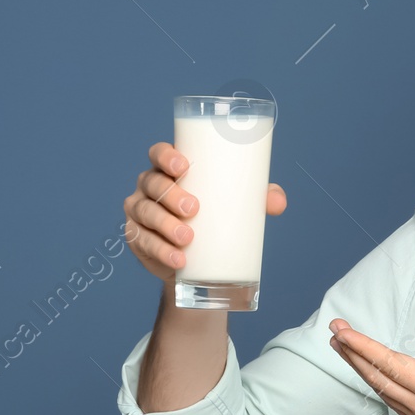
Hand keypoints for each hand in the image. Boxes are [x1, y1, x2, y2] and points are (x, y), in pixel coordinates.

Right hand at [124, 141, 287, 282]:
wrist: (199, 261)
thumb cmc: (216, 217)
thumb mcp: (237, 204)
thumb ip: (258, 198)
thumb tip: (278, 202)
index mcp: (169, 170)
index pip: (158, 153)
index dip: (166, 156)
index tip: (183, 166)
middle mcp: (149, 186)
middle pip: (152, 183)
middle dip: (170, 194)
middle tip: (194, 208)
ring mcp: (139, 212)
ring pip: (146, 212)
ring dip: (164, 225)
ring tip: (187, 238)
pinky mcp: (137, 239)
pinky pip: (143, 242)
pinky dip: (160, 251)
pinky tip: (177, 259)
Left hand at [328, 319, 414, 414]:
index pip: (394, 366)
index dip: (365, 347)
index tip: (344, 331)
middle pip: (381, 379)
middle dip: (354, 354)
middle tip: (334, 333)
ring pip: (385, 393)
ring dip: (362, 370)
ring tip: (346, 352)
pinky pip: (397, 406)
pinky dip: (379, 388)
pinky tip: (377, 381)